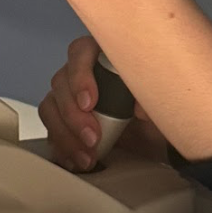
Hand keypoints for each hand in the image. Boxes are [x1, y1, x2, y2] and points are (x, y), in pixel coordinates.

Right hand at [40, 33, 173, 172]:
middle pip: (61, 82)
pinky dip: (61, 147)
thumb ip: (150, 96)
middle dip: (74, 115)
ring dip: (65, 134)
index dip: (80, 77)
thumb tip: (139, 106)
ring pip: (51, 107)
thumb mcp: (161, 101)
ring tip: (87, 155)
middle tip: (92, 137)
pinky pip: (52, 130)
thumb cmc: (156, 112)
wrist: (156, 142)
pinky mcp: (65, 122)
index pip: (81, 53)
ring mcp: (71, 97)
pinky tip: (75, 159)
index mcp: (105, 57)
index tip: (89, 103)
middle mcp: (84, 73)